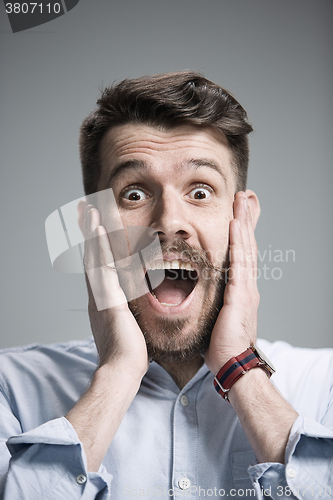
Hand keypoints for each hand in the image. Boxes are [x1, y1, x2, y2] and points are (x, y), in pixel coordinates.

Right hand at [83, 205, 148, 377]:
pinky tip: (98, 231)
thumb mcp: (128, 329)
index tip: (95, 228)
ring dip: (91, 233)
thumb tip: (134, 313)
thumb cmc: (128, 355)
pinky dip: (99, 248)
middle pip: (91, 257)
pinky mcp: (107, 298)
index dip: (95, 246)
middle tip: (85, 211)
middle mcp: (98, 295)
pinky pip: (102, 267)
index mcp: (103, 301)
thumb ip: (129, 316)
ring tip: (89, 211)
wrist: (122, 370)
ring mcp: (100, 295)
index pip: (98, 267)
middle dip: (89, 233)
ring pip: (94, 257)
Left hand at [205, 191, 259, 373]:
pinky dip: (238, 242)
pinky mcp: (241, 295)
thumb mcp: (215, 317)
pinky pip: (239, 263)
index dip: (240, 233)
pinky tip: (235, 225)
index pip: (241, 254)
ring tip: (242, 200)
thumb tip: (197, 295)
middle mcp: (246, 285)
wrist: (232, 364)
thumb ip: (211, 301)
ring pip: (245, 248)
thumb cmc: (221, 344)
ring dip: (243, 222)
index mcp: (239, 289)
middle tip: (246, 197)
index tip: (238, 213)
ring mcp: (246, 288)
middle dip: (246, 220)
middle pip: (247, 245)